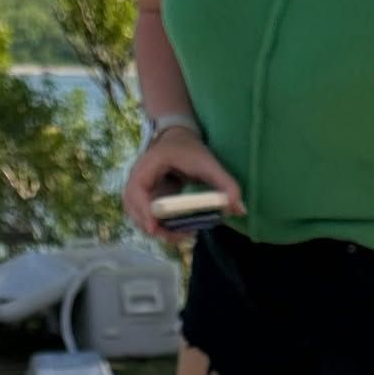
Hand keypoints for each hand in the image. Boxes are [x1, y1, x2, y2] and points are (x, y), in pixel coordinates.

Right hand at [124, 125, 244, 240]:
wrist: (178, 138)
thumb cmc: (191, 149)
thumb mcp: (209, 163)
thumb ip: (225, 184)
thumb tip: (240, 209)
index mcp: (149, 164)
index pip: (137, 191)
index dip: (143, 210)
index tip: (155, 227)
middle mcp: (137, 176)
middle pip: (133, 208)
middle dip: (152, 226)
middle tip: (179, 236)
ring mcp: (137, 187)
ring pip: (136, 215)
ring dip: (155, 229)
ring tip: (181, 235)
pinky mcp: (142, 197)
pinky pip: (143, 215)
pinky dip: (157, 226)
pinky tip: (175, 230)